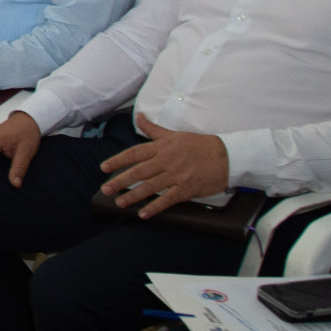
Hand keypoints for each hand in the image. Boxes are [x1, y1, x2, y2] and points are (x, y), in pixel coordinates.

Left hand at [97, 113, 230, 217]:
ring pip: (150, 186)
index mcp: (162, 147)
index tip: (104, 168)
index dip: (118, 161)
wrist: (227, 156)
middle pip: (138, 171)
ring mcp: (176, 175)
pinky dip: (155, 207)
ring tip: (119, 203)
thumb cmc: (199, 145)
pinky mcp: (187, 188)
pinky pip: (168, 199)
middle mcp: (166, 161)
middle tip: (105, 189)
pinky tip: (143, 214)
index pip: (134, 153)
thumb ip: (153, 129)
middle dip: (120, 181)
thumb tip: (138, 117)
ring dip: (133, 196)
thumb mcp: (174, 134)